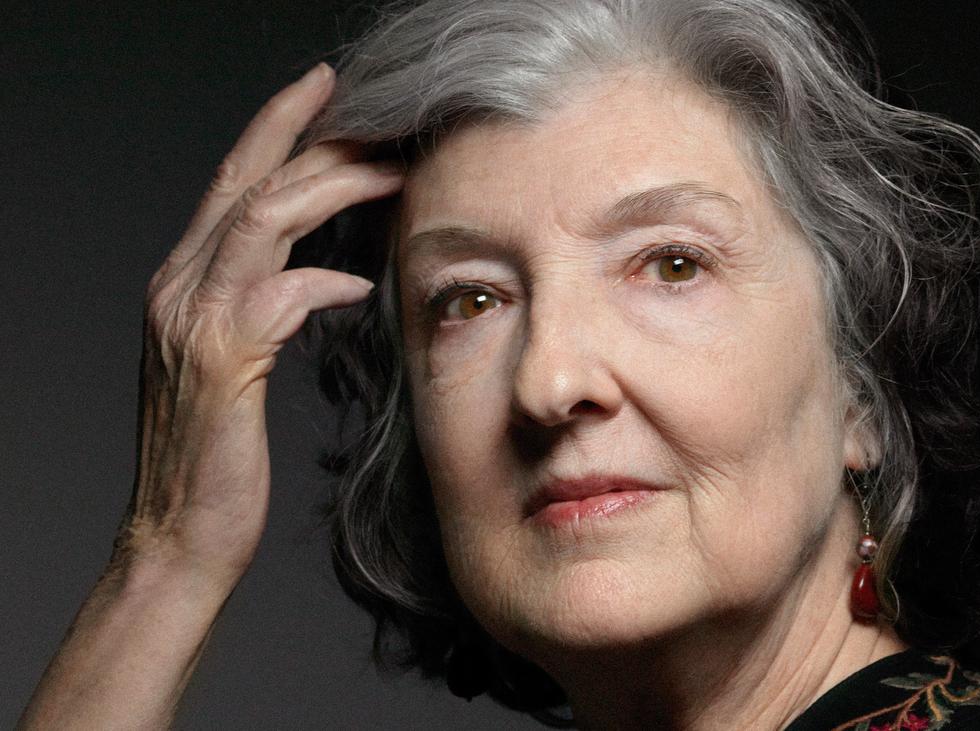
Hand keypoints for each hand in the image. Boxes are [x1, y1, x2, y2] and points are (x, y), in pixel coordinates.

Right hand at [118, 62, 402, 587]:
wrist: (179, 532)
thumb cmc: (219, 453)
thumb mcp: (241, 362)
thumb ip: (271, 307)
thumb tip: (332, 273)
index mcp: (184, 282)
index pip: (232, 182)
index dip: (279, 130)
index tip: (331, 94)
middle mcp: (178, 287)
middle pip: (246, 180)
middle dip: (310, 132)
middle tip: (373, 106)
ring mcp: (192, 321)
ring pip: (262, 217)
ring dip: (331, 186)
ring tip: (391, 169)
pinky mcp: (220, 362)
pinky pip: (279, 296)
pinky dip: (323, 281)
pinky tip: (358, 284)